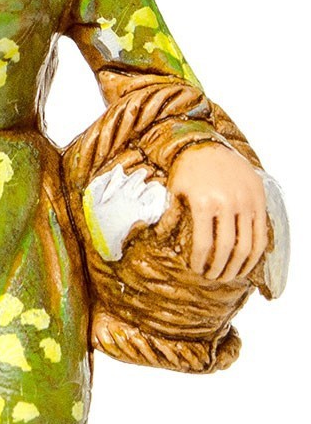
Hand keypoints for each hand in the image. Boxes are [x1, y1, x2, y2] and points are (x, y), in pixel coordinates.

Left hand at [167, 143, 267, 281]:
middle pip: (227, 248)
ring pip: (248, 245)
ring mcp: (246, 201)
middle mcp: (227, 203)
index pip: (204, 244)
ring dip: (239, 265)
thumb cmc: (186, 170)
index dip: (201, 262)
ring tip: (229, 275)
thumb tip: (162, 240)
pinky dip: (255, 253)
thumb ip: (171, 215)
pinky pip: (261, 233)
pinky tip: (246, 263)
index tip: (196, 270)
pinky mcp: (259, 199)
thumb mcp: (174, 191)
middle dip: (220, 268)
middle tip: (213, 277)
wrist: (208, 146)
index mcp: (203, 202)